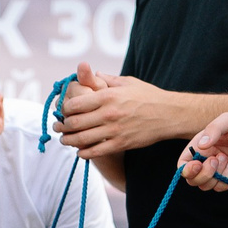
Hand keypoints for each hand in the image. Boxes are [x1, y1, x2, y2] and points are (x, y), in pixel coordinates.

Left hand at [55, 62, 176, 156]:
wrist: (169, 114)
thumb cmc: (149, 96)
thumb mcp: (128, 82)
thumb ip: (107, 80)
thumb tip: (92, 74)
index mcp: (108, 96)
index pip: (75, 104)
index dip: (64, 109)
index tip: (64, 111)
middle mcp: (108, 113)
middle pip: (74, 122)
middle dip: (63, 126)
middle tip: (59, 128)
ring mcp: (114, 130)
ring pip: (81, 139)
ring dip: (69, 141)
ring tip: (65, 140)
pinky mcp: (121, 144)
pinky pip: (96, 151)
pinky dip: (84, 153)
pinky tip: (80, 152)